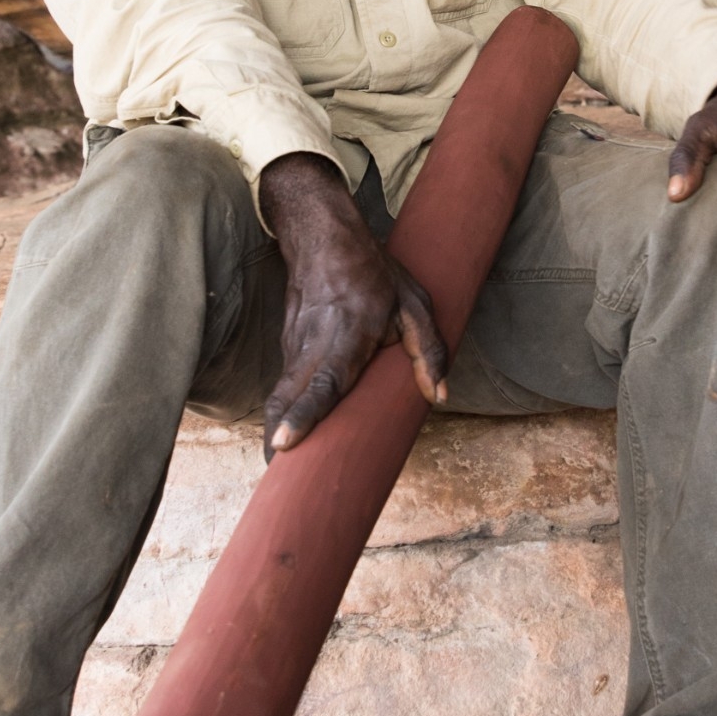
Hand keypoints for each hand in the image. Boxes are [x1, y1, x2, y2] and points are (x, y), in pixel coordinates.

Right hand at [256, 153, 448, 456]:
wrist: (323, 237)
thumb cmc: (374, 272)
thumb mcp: (414, 302)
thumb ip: (428, 349)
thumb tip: (439, 396)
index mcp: (348, 335)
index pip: (323, 381)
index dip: (304, 415)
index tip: (284, 444)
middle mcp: (314, 344)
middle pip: (288, 398)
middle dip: (279, 438)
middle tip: (277, 479)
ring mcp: (294, 345)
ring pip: (280, 394)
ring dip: (277, 431)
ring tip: (279, 469)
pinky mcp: (287, 347)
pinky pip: (284, 386)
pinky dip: (282, 414)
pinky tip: (287, 438)